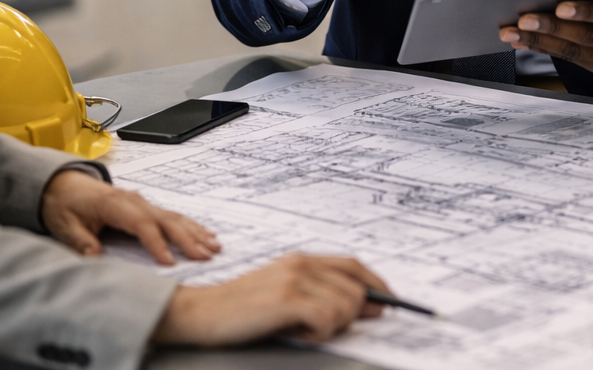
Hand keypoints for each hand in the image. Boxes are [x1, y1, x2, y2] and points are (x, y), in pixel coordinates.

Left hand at [41, 169, 218, 264]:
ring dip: (195, 232)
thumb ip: (81, 241)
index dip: (157, 244)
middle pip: (166, 220)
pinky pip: (171, 216)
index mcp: (116, 205)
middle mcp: (134, 201)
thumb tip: (94, 257)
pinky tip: (204, 235)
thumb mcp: (66, 226)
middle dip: (187, 239)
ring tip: (214, 246)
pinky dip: (190, 226)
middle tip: (206, 256)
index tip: (170, 262)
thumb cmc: (65, 205)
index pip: (142, 225)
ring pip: (174, 217)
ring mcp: (142, 202)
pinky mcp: (145, 207)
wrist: (63, 185)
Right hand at [152, 253, 387, 346]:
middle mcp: (301, 263)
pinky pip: (328, 317)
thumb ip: (323, 295)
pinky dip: (320, 332)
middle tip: (322, 328)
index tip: (390, 302)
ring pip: (347, 305)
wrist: (201, 313)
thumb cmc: (243, 310)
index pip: (354, 265)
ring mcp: (294, 279)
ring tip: (303, 329)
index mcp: (302, 259)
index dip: (377, 284)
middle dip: (351, 316)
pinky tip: (298, 332)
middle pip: (357, 288)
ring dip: (332, 327)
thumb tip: (371, 306)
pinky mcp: (286, 298)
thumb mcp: (285, 296)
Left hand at [499, 0, 592, 78]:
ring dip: (541, 43)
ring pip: (576, 53)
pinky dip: (546, 50)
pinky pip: (573, 61)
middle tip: (523, 20)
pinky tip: (524, 42)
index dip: (587, 11)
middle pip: (589, 37)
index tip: (559, 6)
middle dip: (553, 29)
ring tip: (513, 33)